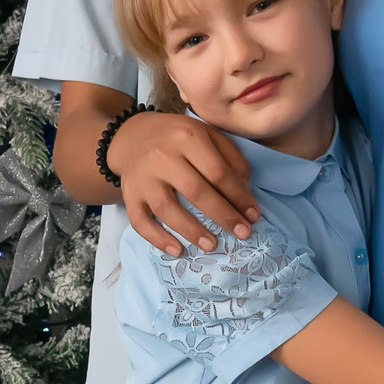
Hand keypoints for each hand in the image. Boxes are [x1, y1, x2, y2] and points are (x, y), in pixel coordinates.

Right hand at [112, 110, 257, 255]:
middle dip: (223, 216)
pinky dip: (158, 238)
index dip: (239, 196)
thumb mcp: (206, 133)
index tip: (254, 214)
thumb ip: (229, 155)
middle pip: (196, 191)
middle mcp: (162, 156)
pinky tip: (177, 251)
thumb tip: (246, 187)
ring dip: (192, 231)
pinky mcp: (129, 194)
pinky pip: (140, 221)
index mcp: (187, 137)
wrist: (132, 135)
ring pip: (167, 209)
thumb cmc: (177, 137)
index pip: (218, 172)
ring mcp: (143, 177)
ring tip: (212, 245)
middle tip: (243, 233)